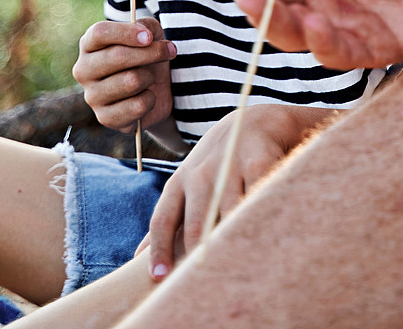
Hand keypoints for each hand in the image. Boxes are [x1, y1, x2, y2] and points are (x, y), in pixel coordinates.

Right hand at [72, 18, 175, 131]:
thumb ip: (146, 25)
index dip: (127, 33)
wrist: (156, 91)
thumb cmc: (147, 55)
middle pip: (117, 56)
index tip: (149, 36)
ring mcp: (92, 96)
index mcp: (89, 45)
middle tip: (169, 51)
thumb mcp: (150, 33)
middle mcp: (84, 70)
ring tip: (150, 77)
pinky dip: (151, 99)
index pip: (100, 33)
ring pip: (131, 81)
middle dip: (151, 53)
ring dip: (151, 77)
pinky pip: (137, 106)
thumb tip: (145, 34)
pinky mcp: (105, 118)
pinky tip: (146, 97)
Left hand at [142, 104, 338, 278]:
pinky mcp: (259, 161)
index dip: (160, 248)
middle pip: (197, 221)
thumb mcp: (187, 185)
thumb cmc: (217, 164)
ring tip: (236, 265)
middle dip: (198, 250)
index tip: (159, 277)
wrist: (255, 121)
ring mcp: (229, 165)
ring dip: (234, 238)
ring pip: (230, 212)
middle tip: (199, 281)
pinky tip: (265, 234)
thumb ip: (167, 219)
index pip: (163, 219)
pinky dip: (260, 215)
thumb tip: (137, 258)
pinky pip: (258, 195)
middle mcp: (200, 174)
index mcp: (179, 183)